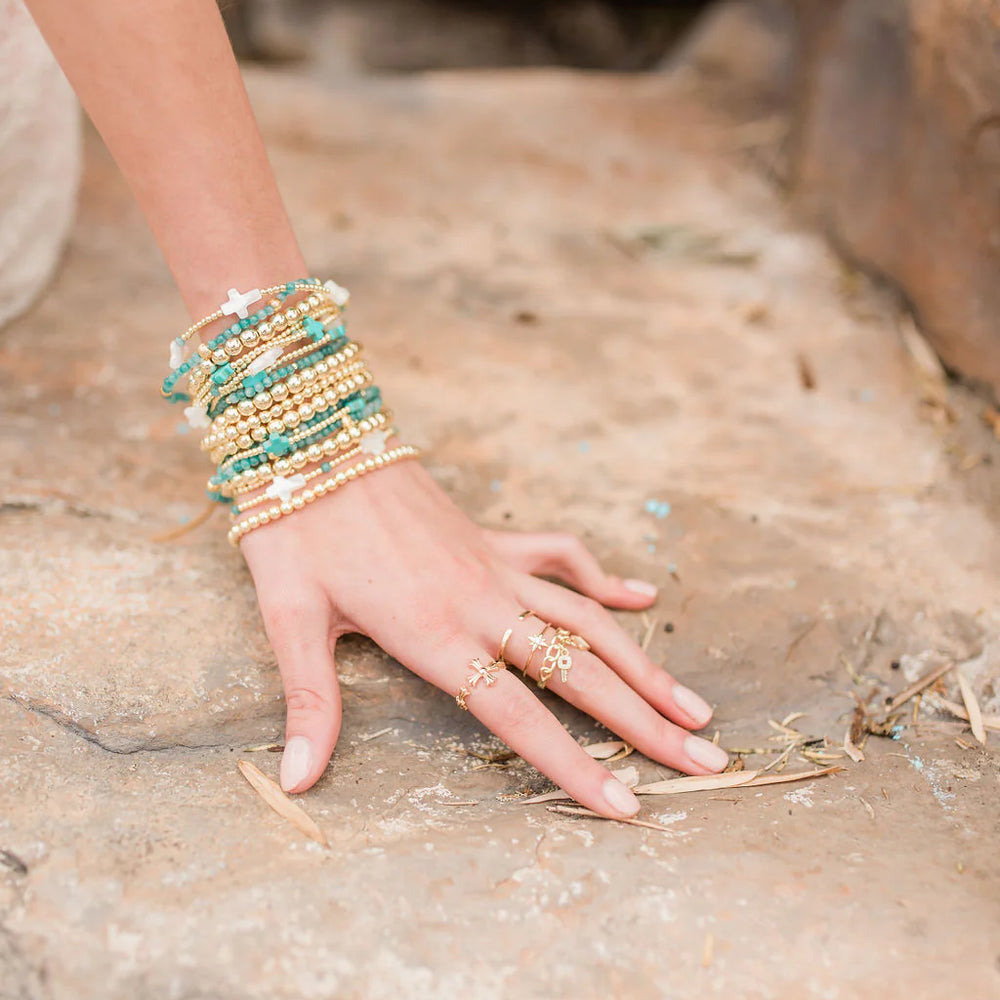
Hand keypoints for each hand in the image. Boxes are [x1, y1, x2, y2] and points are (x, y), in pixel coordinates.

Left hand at [240, 458, 726, 818]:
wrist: (310, 439)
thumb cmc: (296, 529)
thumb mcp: (290, 618)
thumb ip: (309, 702)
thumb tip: (296, 783)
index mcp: (436, 633)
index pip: (520, 716)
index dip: (575, 766)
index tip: (628, 805)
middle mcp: (482, 602)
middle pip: (582, 673)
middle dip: (647, 723)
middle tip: (708, 761)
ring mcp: (495, 566)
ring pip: (589, 620)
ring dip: (646, 664)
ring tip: (695, 706)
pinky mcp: (493, 538)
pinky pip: (562, 558)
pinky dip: (604, 580)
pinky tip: (641, 597)